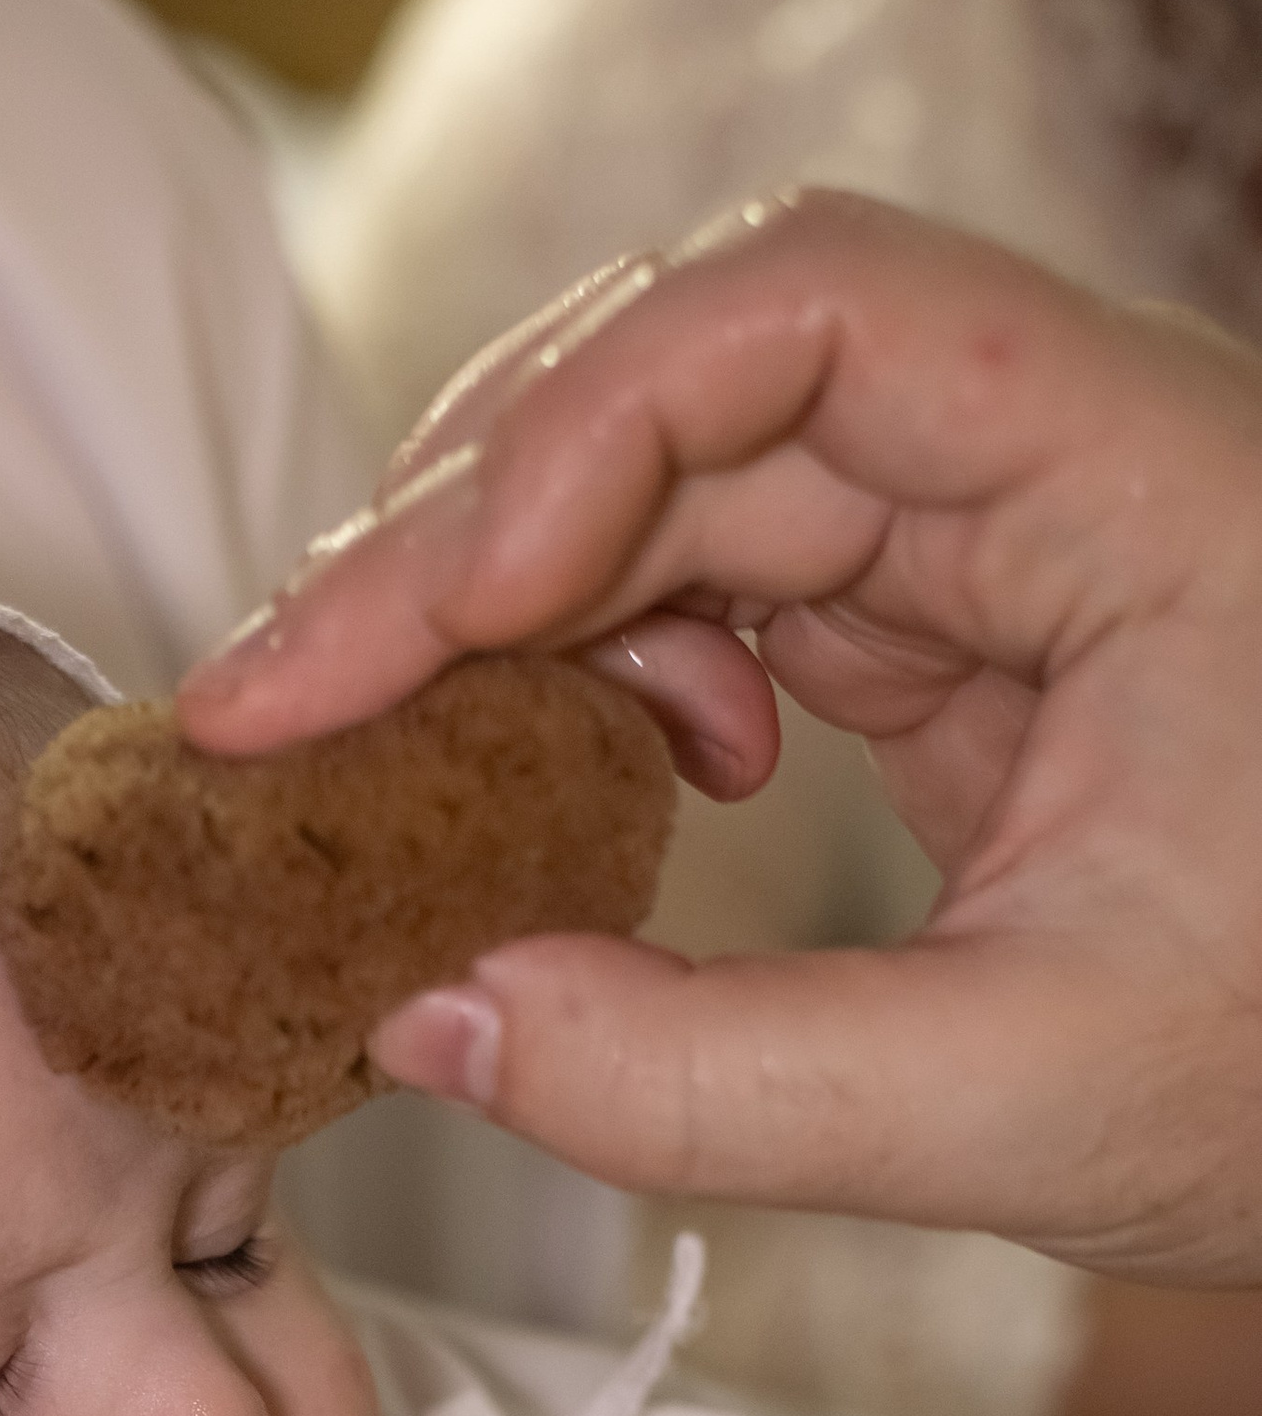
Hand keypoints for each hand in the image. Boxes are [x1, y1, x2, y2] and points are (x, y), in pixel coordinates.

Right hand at [182, 194, 1261, 1288]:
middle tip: (274, 711)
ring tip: (380, 757)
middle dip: (464, 536)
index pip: (807, 309)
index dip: (584, 424)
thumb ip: (713, 1085)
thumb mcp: (1039, 1105)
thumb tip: (426, 1020)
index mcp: (1142, 480)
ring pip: (688, 486)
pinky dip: (607, 675)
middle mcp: (1062, 460)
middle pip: (696, 388)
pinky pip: (732, 593)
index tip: (440, 614)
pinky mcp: (965, 639)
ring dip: (509, 606)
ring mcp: (1006, 541)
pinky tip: (593, 786)